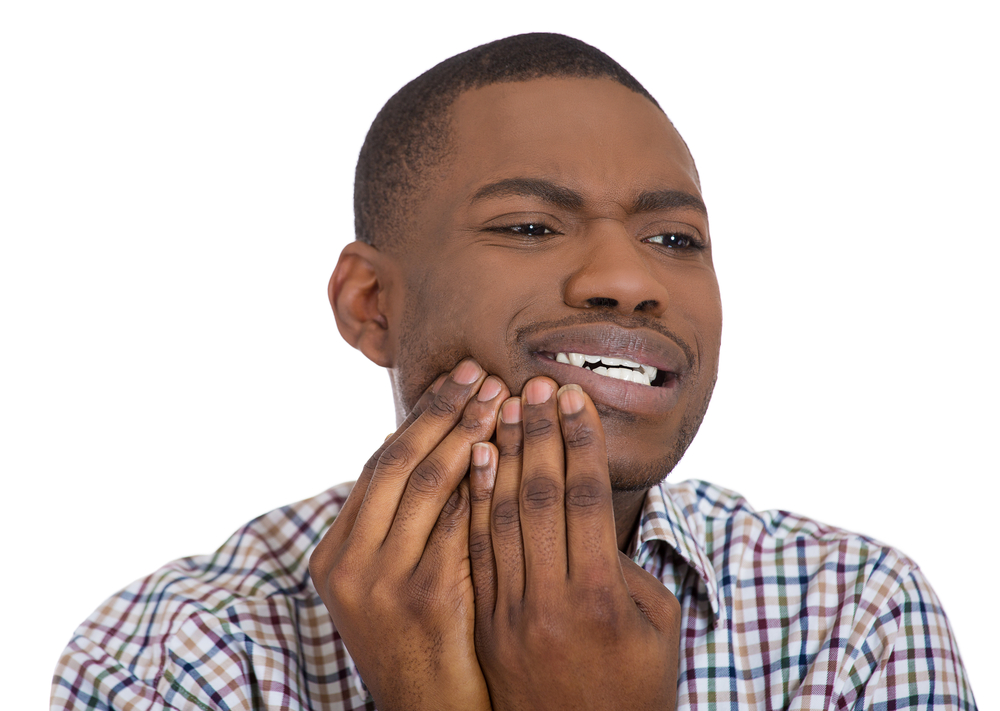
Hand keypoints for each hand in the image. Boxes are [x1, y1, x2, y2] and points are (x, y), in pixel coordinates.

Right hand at [309, 359, 507, 710]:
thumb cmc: (421, 644)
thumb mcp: (388, 583)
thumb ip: (397, 524)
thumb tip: (412, 444)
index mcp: (335, 554)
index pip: (379, 464)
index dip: (421, 417)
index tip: (458, 380)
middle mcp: (348, 562)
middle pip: (399, 462)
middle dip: (444, 411)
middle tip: (483, 372)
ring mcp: (382, 581)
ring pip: (427, 482)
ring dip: (467, 433)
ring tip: (502, 397)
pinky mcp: (424, 596)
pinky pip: (456, 520)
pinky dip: (481, 480)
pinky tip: (508, 448)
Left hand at [469, 378, 680, 709]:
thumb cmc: (634, 688)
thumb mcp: (656, 626)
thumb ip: (627, 567)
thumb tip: (592, 516)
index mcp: (603, 598)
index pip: (584, 498)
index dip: (578, 442)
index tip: (570, 398)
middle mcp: (552, 601)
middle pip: (539, 497)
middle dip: (536, 435)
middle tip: (532, 385)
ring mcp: (511, 613)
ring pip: (499, 516)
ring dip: (500, 456)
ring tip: (500, 407)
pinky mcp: (486, 622)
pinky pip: (475, 550)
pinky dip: (473, 500)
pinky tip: (473, 460)